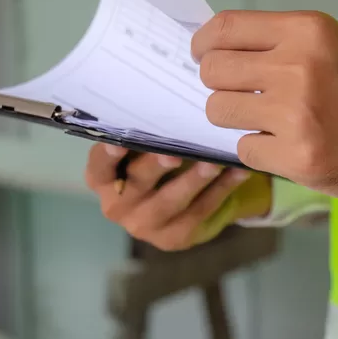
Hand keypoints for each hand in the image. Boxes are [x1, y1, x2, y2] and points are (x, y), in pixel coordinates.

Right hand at [84, 144, 272, 250]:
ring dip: (194, 180)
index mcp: (103, 181)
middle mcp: (118, 206)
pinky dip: (221, 189)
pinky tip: (237, 172)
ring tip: (214, 162)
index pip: (99, 168)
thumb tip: (168, 101)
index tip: (118, 143)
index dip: (107, 157)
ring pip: (171, 200)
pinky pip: (200, 211)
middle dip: (156, 166)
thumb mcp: (143, 151)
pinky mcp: (174, 237)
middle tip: (174, 153)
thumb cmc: (156, 163)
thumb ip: (146, 133)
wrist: (179, 205)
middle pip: (137, 183)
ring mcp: (145, 225)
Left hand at [191, 11, 337, 203]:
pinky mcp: (298, 156)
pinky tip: (291, 148)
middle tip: (245, 97)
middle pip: (213, 71)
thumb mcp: (333, 47)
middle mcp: (297, 65)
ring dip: (238, 120)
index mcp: (306, 30)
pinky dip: (261, 152)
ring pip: (220, 111)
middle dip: (221, 87)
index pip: (223, 29)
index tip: (203, 57)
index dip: (202, 45)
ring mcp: (296, 113)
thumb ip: (280, 45)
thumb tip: (216, 51)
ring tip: (272, 124)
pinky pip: (244, 150)